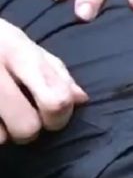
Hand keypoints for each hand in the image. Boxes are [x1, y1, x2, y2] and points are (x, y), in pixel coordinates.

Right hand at [0, 19, 87, 144]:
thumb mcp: (21, 43)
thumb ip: (53, 71)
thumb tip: (80, 99)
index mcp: (17, 51)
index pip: (55, 101)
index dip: (60, 118)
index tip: (52, 116)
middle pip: (27, 127)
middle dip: (28, 131)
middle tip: (19, 120)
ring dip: (1, 134)